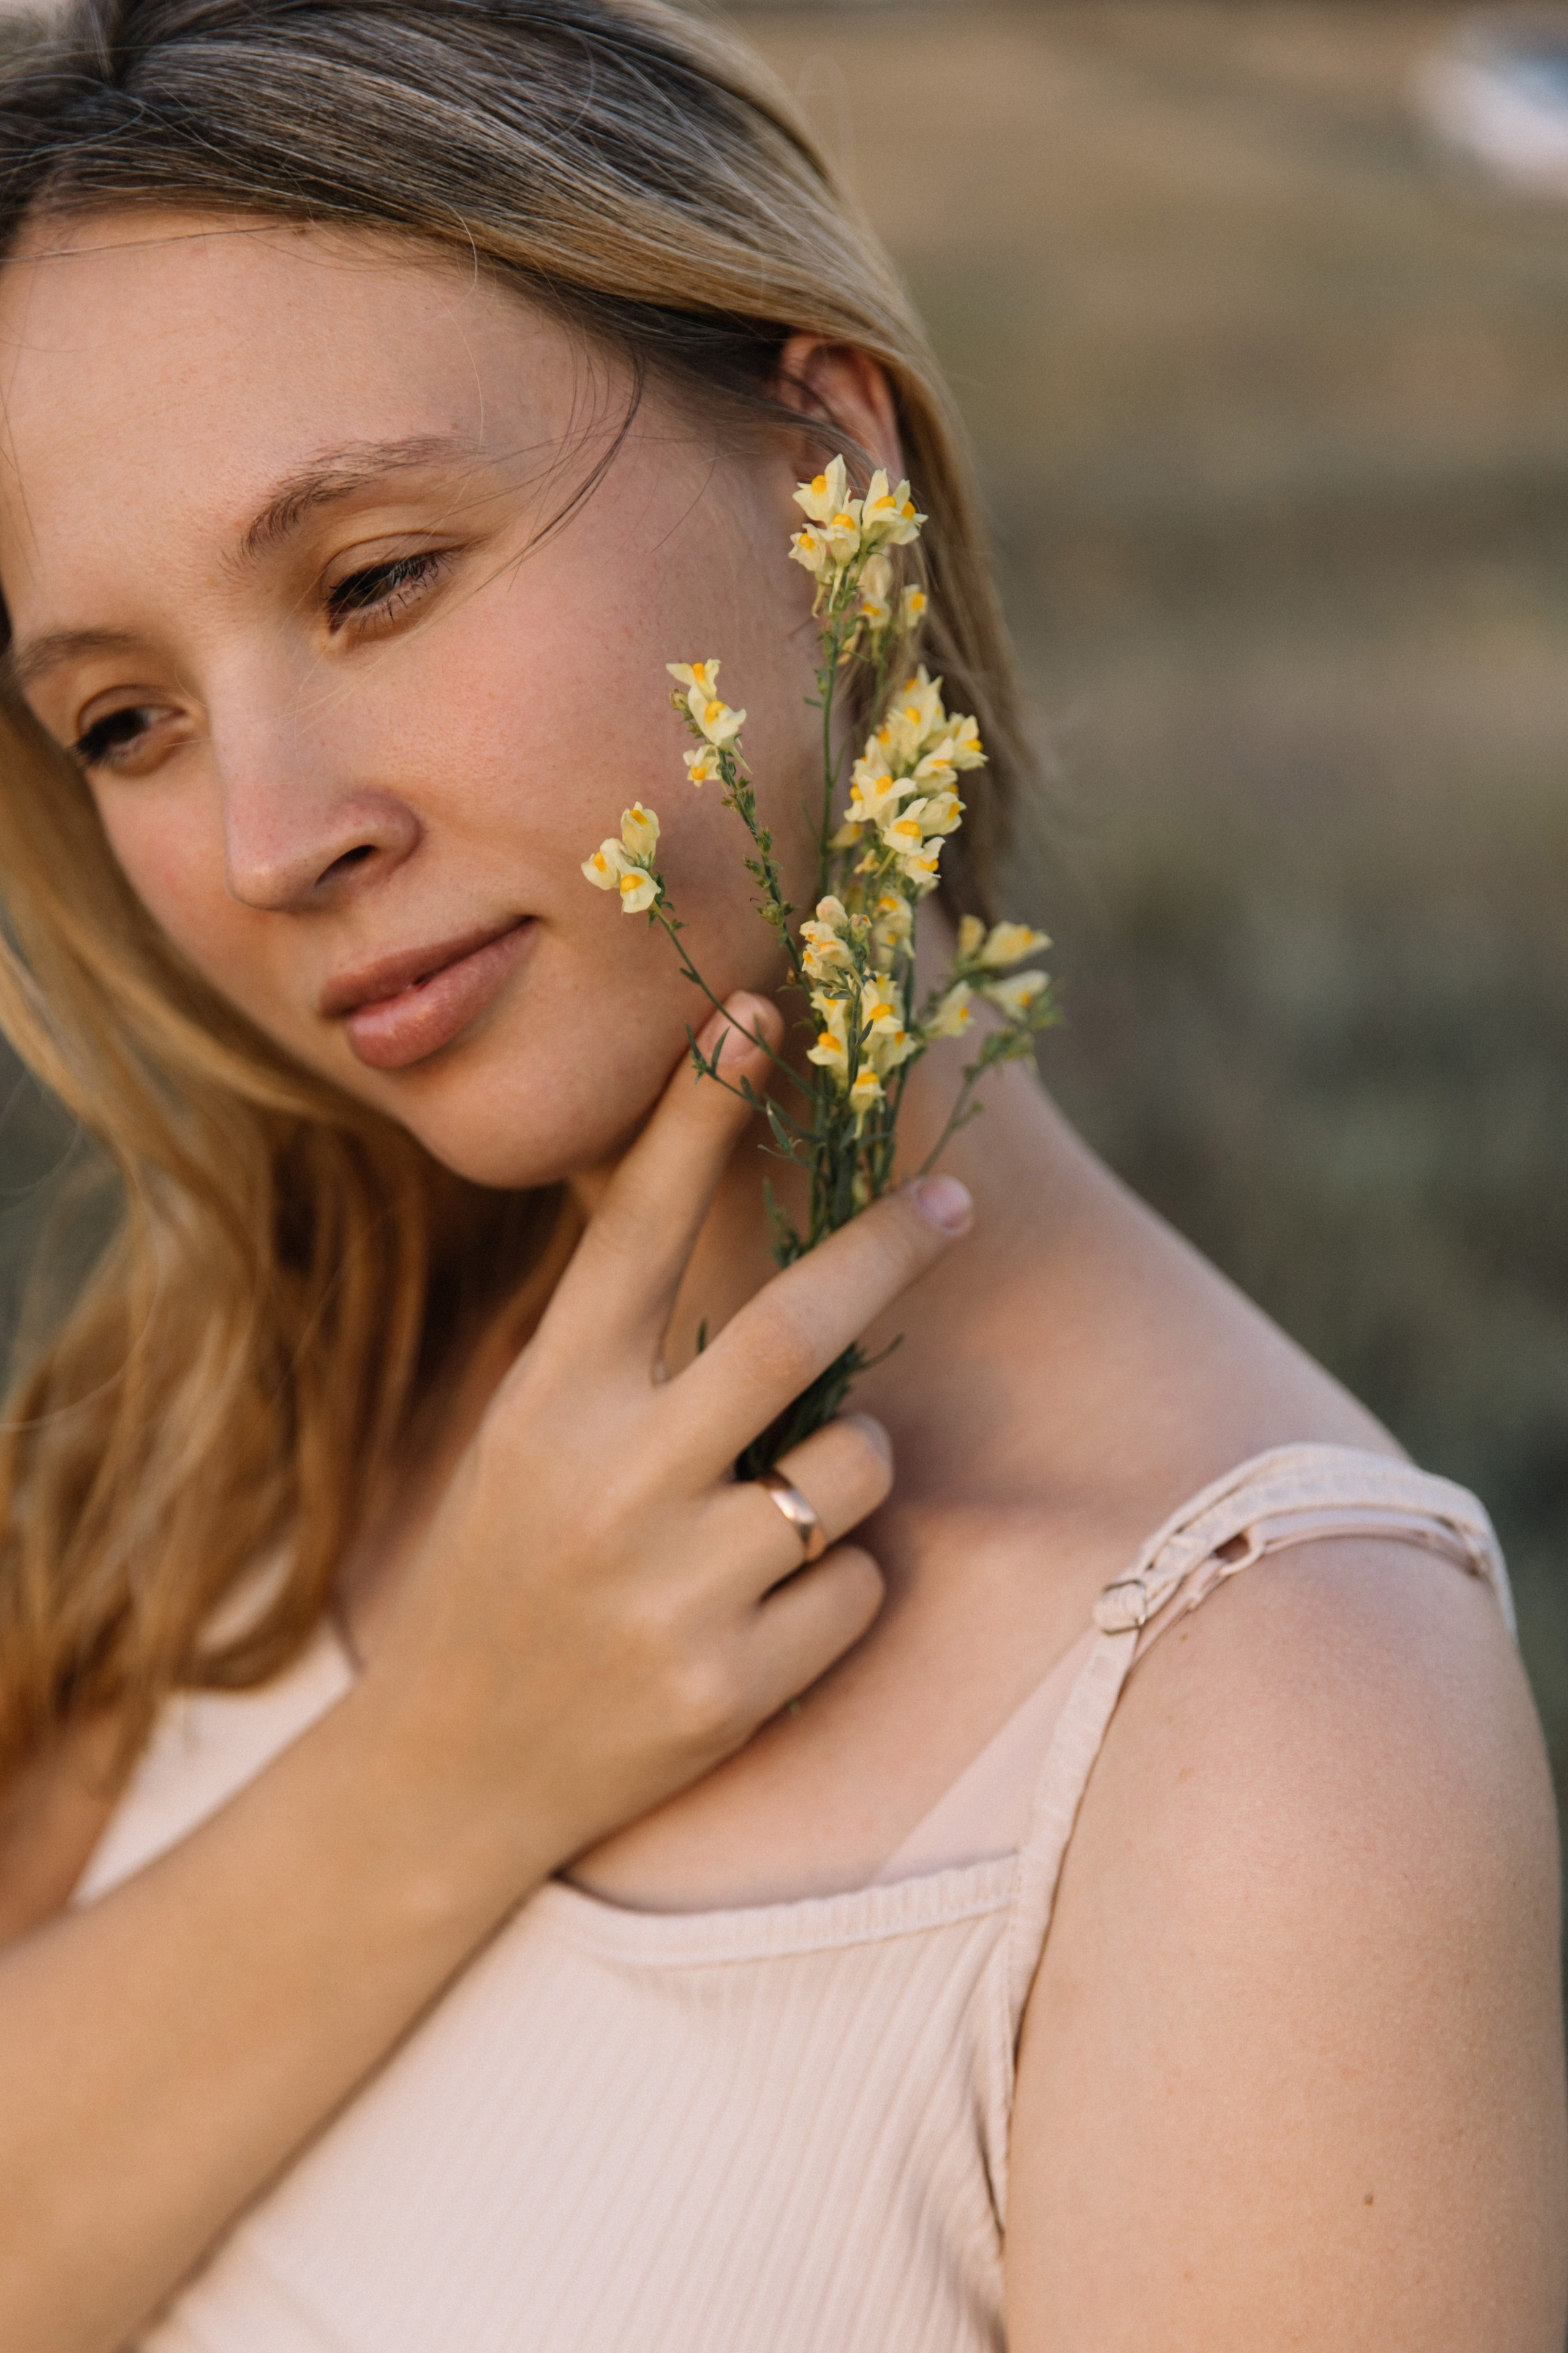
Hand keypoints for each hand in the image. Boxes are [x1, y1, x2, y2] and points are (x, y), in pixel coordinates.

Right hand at [362, 994, 971, 1875]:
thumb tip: (729, 1220)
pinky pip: (860, 1587)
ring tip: (773, 1513)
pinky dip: (835, 1589)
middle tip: (954, 1197)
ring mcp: (670, 1587)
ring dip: (847, 1465)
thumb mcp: (531, 1432)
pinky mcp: (728, 1685)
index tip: (759, 1007)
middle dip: (890, 1244)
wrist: (445, 1768)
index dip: (700, 1111)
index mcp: (552, 1398)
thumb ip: (625, 1346)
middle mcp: (608, 1478)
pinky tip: (754, 1620)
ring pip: (853, 1464)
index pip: (639, 1224)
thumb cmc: (508, 1567)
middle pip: (795, 1326)